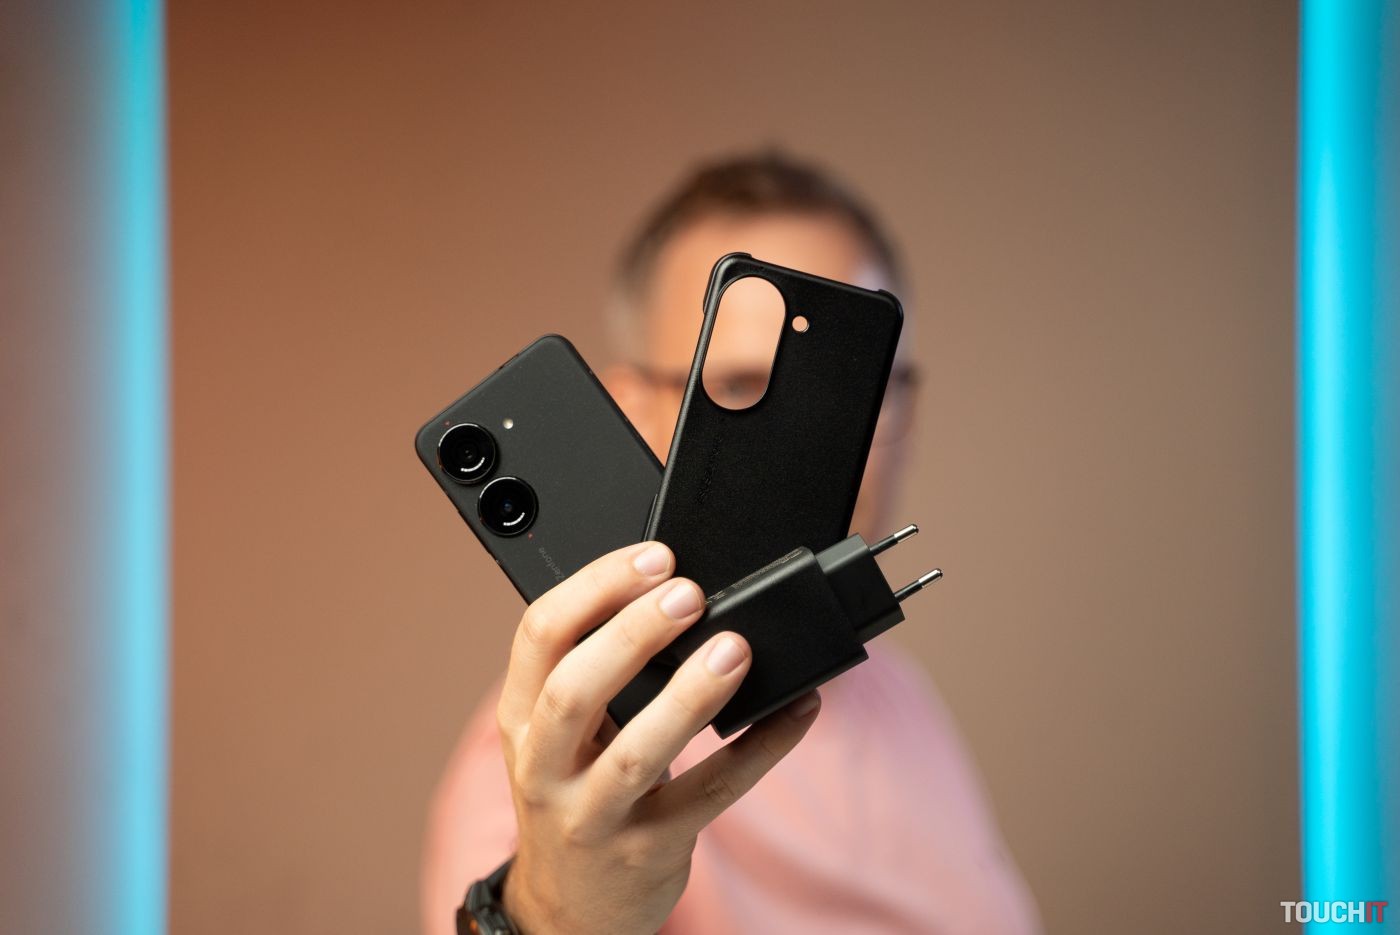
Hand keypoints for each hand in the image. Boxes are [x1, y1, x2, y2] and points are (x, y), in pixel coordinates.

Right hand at [494, 541, 820, 933]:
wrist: (569, 913)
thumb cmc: (575, 798)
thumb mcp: (558, 739)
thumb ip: (595, 677)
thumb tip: (674, 596)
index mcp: (522, 720)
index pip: (539, 635)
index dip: (594, 587)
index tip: (653, 559)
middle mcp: (544, 768)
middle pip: (574, 690)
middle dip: (631, 635)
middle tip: (689, 594)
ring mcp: (593, 816)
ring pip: (636, 753)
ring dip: (689, 697)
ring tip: (736, 650)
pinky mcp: (648, 851)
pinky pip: (709, 796)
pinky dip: (760, 750)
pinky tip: (796, 712)